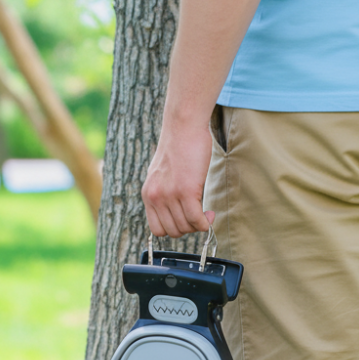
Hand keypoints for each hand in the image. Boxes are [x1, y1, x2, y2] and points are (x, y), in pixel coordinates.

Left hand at [141, 119, 215, 238]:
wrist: (182, 128)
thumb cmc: (177, 148)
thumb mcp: (160, 174)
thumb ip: (162, 193)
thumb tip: (173, 210)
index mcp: (148, 195)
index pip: (157, 230)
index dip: (174, 229)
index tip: (185, 220)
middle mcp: (155, 197)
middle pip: (173, 231)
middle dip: (189, 228)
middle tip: (199, 216)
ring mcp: (170, 195)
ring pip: (186, 227)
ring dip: (199, 224)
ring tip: (206, 213)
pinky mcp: (186, 191)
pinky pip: (196, 220)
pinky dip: (205, 222)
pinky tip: (210, 214)